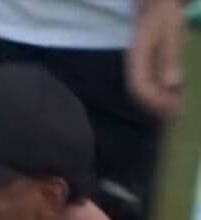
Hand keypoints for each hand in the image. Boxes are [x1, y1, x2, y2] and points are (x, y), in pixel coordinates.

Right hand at [127, 0, 184, 117]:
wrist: (155, 0)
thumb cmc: (163, 10)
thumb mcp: (170, 30)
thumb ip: (169, 57)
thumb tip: (172, 85)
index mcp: (137, 57)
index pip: (139, 88)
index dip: (154, 103)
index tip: (173, 111)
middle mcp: (134, 63)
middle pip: (140, 92)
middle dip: (158, 106)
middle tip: (177, 116)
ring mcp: (138, 62)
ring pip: (144, 88)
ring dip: (159, 100)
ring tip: (175, 109)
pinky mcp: (146, 60)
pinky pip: (149, 80)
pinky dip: (161, 90)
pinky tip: (173, 92)